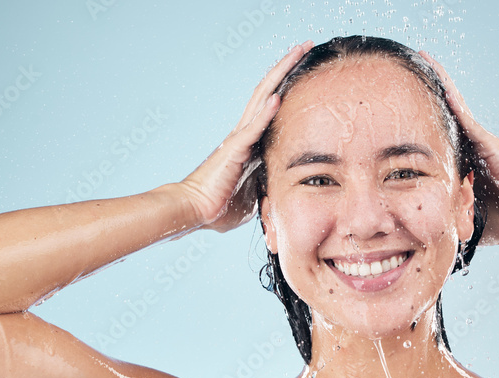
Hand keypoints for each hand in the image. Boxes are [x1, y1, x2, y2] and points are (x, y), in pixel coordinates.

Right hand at [172, 40, 313, 231]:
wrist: (193, 212)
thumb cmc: (219, 207)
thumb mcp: (253, 195)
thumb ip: (267, 185)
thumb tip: (282, 191)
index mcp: (249, 143)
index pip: (271, 106)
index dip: (287, 86)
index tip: (305, 70)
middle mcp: (244, 133)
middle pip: (268, 91)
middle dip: (287, 66)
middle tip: (304, 45)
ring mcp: (239, 139)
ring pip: (262, 98)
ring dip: (280, 75)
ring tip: (297, 52)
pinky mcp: (234, 151)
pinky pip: (252, 129)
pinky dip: (266, 112)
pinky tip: (278, 96)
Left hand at [419, 50, 498, 243]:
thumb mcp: (468, 218)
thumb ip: (451, 219)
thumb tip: (431, 236)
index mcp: (467, 166)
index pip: (439, 143)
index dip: (422, 129)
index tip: (403, 116)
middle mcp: (472, 147)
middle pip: (443, 117)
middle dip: (425, 99)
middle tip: (405, 77)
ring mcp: (478, 139)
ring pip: (450, 106)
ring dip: (435, 83)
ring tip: (418, 59)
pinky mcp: (483, 137)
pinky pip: (459, 110)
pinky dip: (445, 90)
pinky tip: (432, 72)